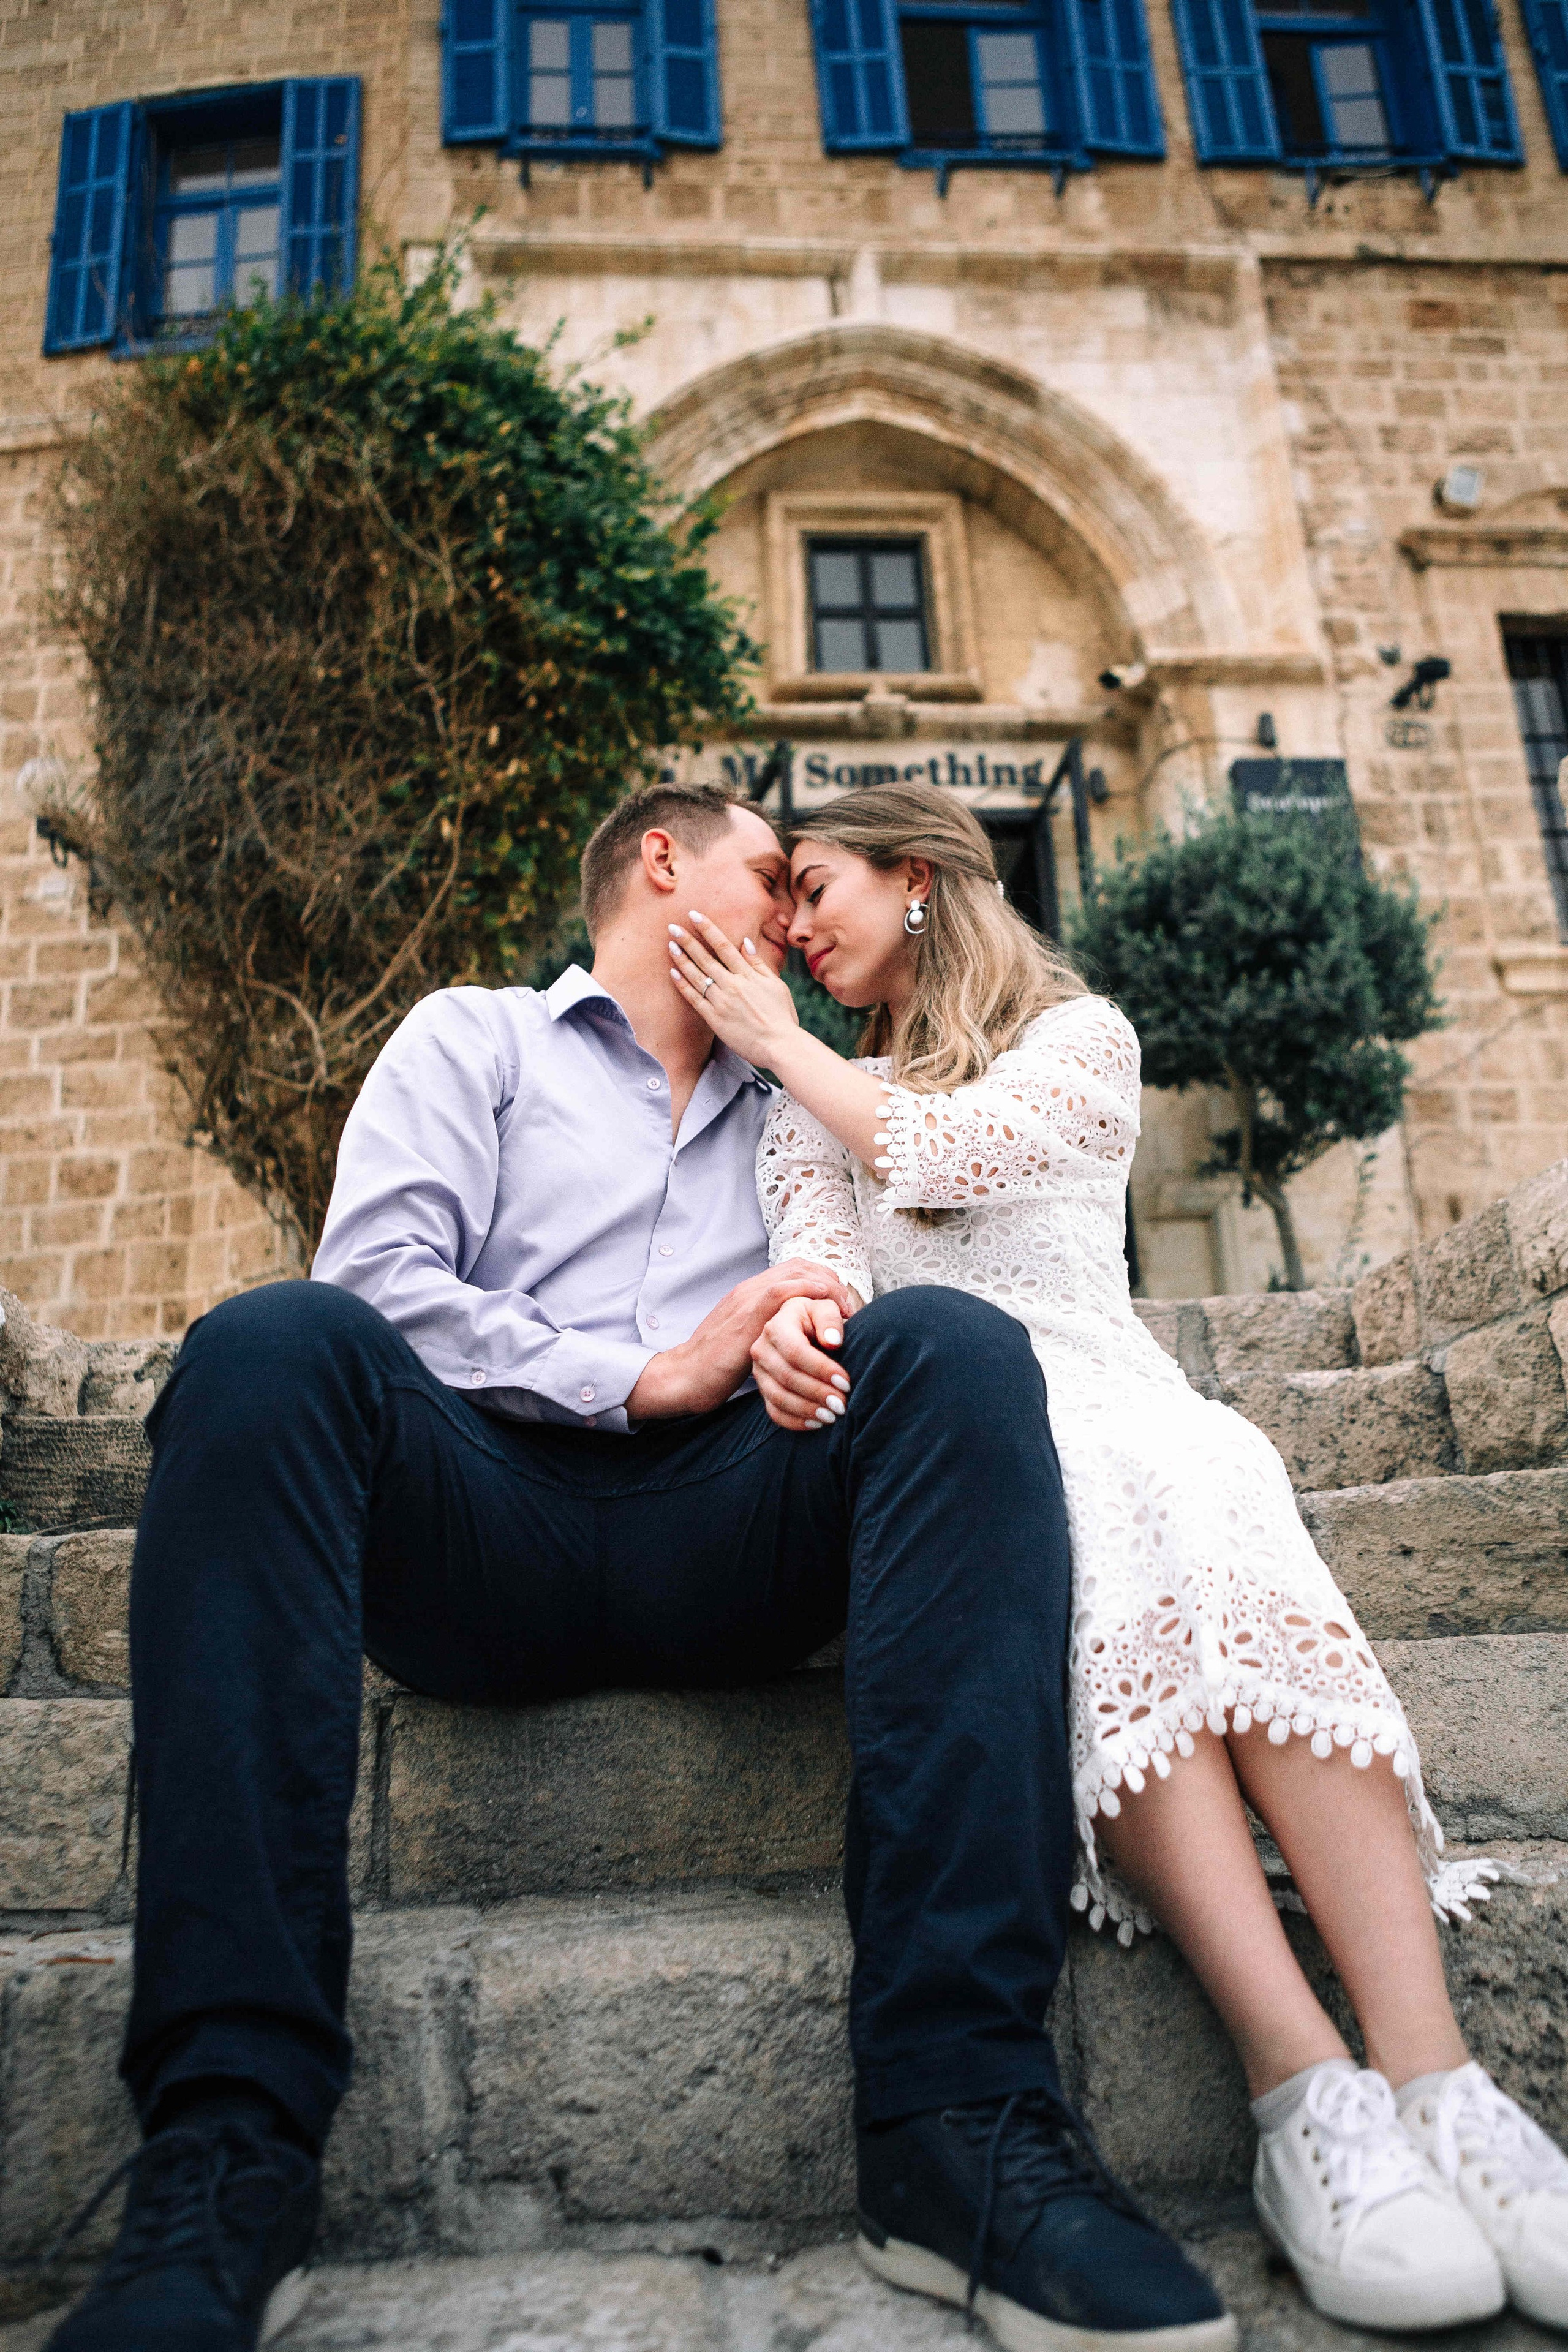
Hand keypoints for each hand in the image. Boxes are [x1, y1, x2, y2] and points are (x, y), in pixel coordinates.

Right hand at [626, 1259, 857, 1421]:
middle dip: (831, 1282)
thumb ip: (770, 1331)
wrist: (685, 1375)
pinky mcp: (745, 1317)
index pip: (796, 1271)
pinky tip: (823, 1304)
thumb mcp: (749, 1340)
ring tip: (844, 1310)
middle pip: (801, 1266)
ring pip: (794, 1273)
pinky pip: (779, 1292)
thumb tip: (801, 1341)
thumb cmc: (718, 1365)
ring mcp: (746, 1300)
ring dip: (826, 1287)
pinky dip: (805, 1292)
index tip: (842, 1305)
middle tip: (849, 1307)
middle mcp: (749, 1290)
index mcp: (751, 1294)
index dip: (824, 1281)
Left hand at [668, 910, 799, 1067]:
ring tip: (670, 945)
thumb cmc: (782, 1016)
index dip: (707, 929)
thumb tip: (745, 943)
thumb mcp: (776, 985)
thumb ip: (758, 964)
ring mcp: (721, 1002)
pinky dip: (683, 985)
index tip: (694, 915)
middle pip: (705, 958)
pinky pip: (695, 999)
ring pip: (697, 976)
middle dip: (688, 940)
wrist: (780, 1045)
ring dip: (682, 959)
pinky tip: (673, 973)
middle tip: (672, 927)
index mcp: (748, 975)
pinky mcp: (714, 1019)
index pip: (723, 946)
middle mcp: (732, 985)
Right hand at [751, 1293, 856, 1431]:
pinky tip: (816, 1423)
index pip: (796, 1351)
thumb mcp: (824, 1308)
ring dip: (807, 1410)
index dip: (821, 1369)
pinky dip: (795, 1421)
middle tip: (842, 1404)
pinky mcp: (762, 1389)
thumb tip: (833, 1341)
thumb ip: (830, 1318)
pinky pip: (774, 1411)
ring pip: (778, 1397)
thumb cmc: (816, 1319)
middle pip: (787, 1377)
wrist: (799, 1329)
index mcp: (777, 1325)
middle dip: (817, 1393)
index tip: (845, 1382)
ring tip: (832, 1416)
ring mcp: (759, 1371)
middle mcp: (762, 1348)